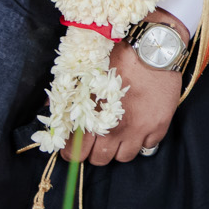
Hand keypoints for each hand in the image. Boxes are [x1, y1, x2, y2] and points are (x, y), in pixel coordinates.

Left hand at [67, 9, 186, 164]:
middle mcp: (116, 129)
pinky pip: (148, 147)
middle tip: (98, 140)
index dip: (73, 152)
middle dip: (95, 152)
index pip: (76, 153)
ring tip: (120, 135)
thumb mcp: (88, 74)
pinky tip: (140, 127)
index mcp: (94, 118)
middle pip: (100, 159)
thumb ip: (68, 95)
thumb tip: (48, 108)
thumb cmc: (118, 57)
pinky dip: (142, 140)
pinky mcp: (159, 125)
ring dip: (119, 149)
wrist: (153, 48)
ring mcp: (140, 129)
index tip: (75, 147)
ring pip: (124, 157)